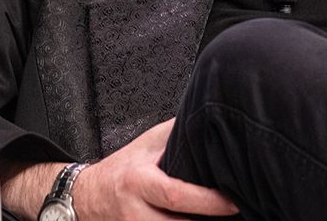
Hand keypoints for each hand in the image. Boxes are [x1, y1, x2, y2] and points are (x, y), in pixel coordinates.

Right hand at [72, 118, 238, 219]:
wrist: (87, 196)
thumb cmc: (123, 167)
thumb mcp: (146, 144)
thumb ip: (176, 133)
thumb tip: (209, 116)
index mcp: (139, 182)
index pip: (176, 196)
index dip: (208, 202)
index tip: (233, 202)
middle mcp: (135, 212)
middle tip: (239, 214)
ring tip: (225, 220)